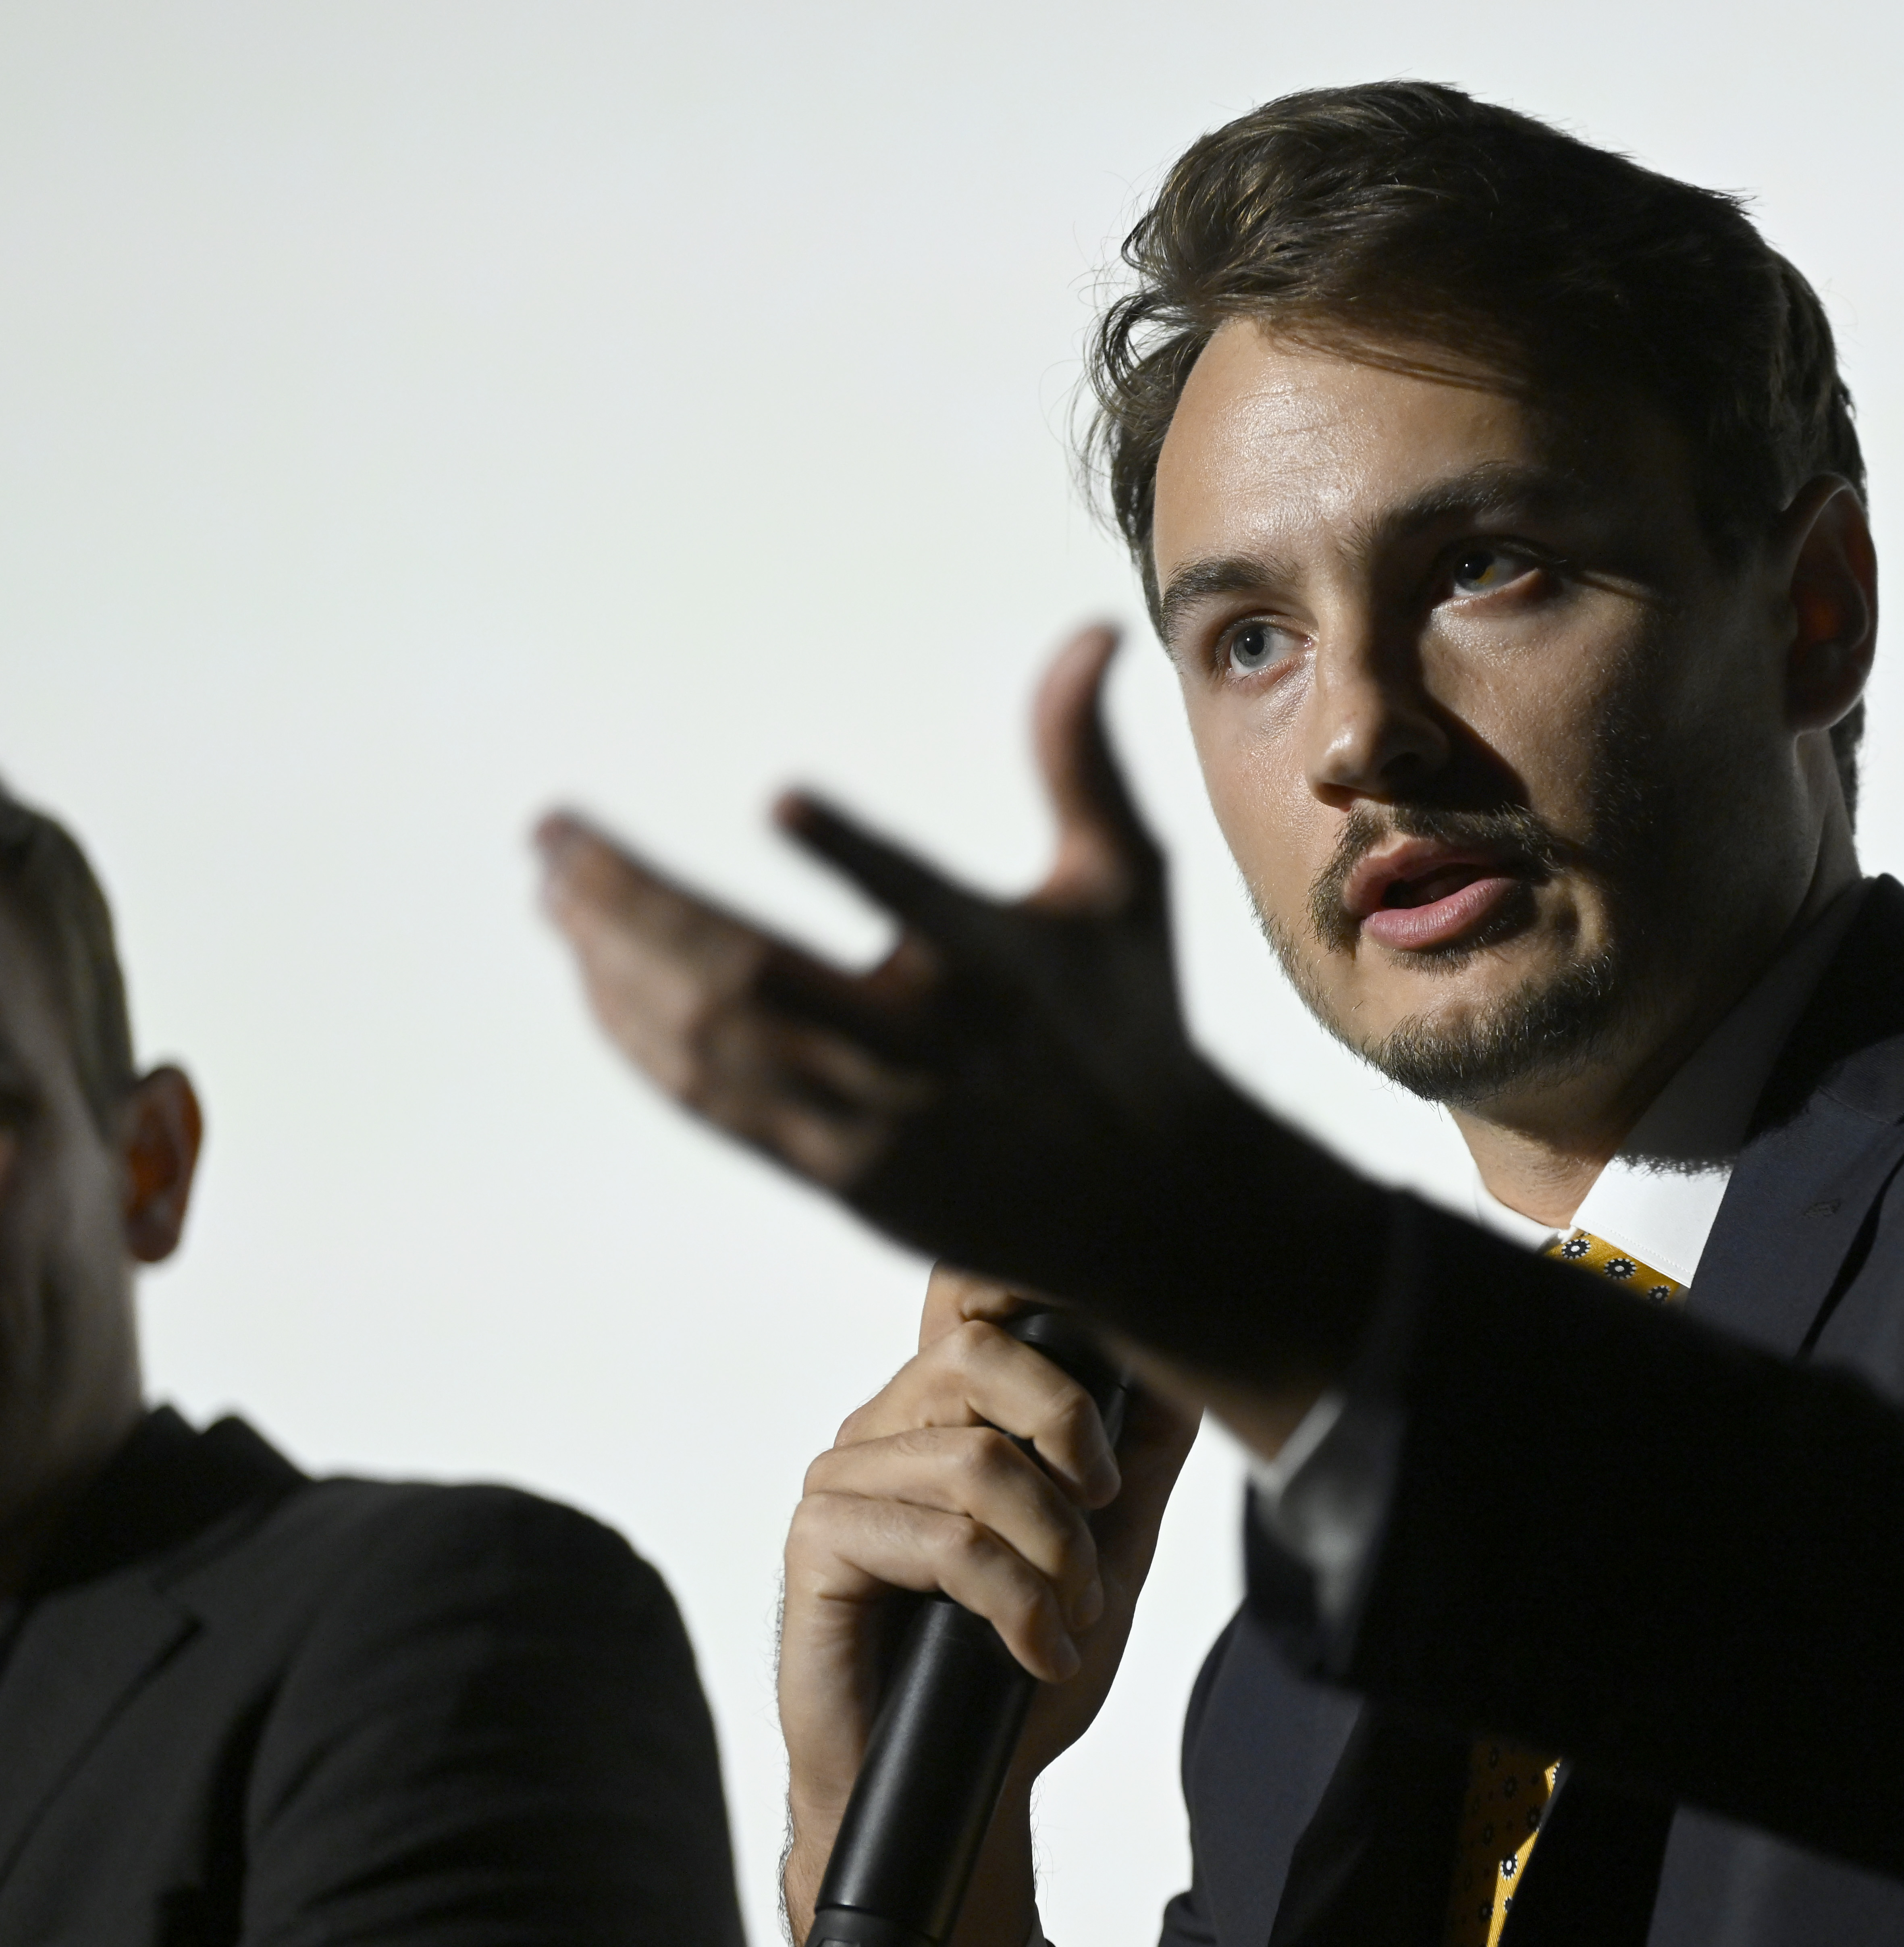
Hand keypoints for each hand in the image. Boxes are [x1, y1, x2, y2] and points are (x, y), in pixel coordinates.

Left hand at [534, 624, 1384, 1396]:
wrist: (1142, 1201)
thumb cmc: (1128, 1014)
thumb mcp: (1124, 883)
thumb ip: (1079, 760)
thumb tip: (1089, 630)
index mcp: (1004, 967)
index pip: (927, 901)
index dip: (858, 856)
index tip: (781, 798)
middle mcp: (931, 1049)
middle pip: (759, 976)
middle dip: (639, 900)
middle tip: (556, 832)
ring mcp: (875, 1119)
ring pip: (714, 1039)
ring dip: (617, 960)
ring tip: (555, 885)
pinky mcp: (837, 1171)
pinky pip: (712, 1102)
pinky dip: (639, 1035)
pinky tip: (591, 973)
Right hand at [777, 1267, 1198, 1941]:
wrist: (964, 1779)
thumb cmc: (1023, 1658)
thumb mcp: (1111, 1539)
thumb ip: (1139, 1446)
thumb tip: (1180, 1357)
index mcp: (945, 1406)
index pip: (964, 1293)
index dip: (1021, 1284)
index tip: (1101, 1348)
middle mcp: (885, 1424)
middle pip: (980, 1352)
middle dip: (1071, 1434)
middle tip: (1104, 1516)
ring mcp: (842, 1480)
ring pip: (975, 1459)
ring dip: (1053, 1550)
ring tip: (1072, 1613)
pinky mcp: (817, 1543)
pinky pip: (941, 1539)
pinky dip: (1014, 1601)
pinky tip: (1036, 1651)